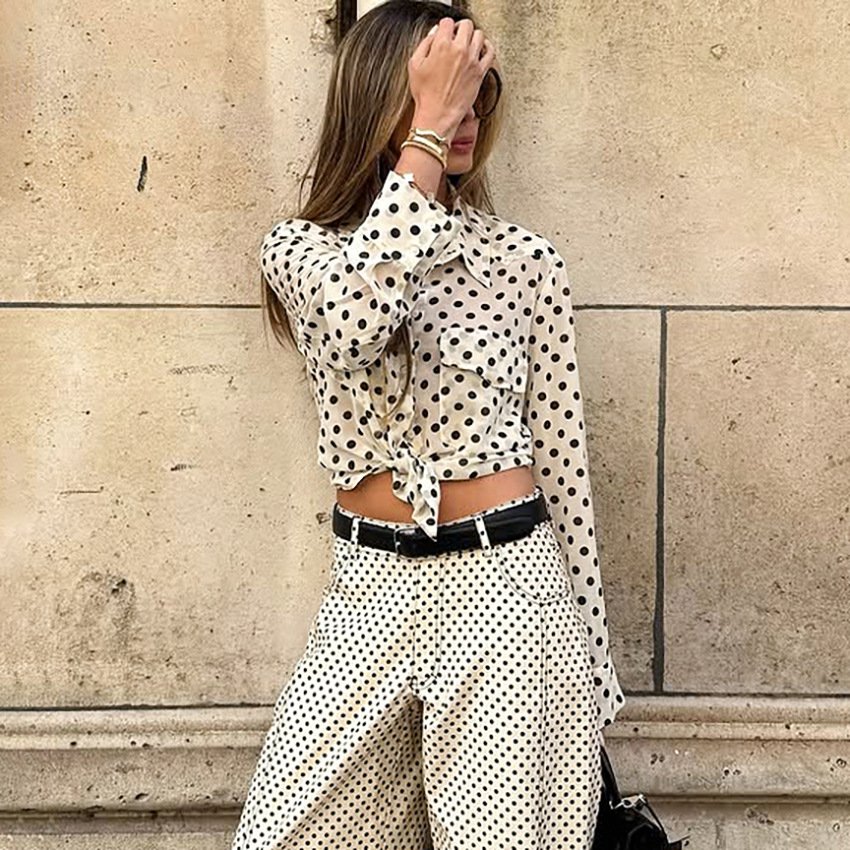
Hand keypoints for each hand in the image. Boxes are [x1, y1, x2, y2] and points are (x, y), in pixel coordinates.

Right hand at [407, 17, 495, 140]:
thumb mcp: (415, 65)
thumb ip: (425, 44)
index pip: (447, 22)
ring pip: (479, 35)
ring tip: (468, 43)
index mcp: (441, 45)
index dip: (444, 27)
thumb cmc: (425, 94)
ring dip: (473, 36)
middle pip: (466, 25)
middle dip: (459, 29)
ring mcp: (472, 60)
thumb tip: (435, 34)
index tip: (444, 33)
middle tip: (456, 37)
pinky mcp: (480, 72)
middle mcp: (459, 50)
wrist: (437, 115)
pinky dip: (487, 48)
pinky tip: (482, 50)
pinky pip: (490, 52)